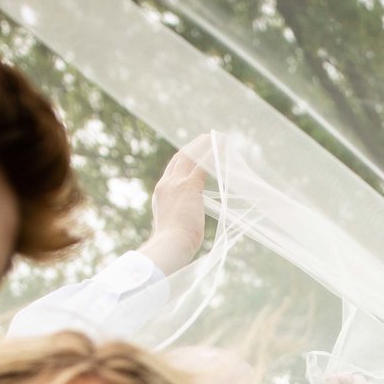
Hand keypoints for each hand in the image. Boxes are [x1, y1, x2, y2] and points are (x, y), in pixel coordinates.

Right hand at [136, 149, 208, 275]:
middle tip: (204, 139)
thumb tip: (188, 223)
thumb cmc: (174, 245)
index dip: (182, 161)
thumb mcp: (173, 227)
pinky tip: (222, 145)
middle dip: (192, 148)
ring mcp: (176, 184)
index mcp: (161, 194)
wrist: (169, 245)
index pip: (171, 171)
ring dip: (203, 145)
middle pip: (179, 159)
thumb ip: (179, 218)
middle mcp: (166, 185)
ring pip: (190, 156)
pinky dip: (212, 152)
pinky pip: (202, 164)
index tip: (191, 155)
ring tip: (215, 137)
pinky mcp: (189, 186)